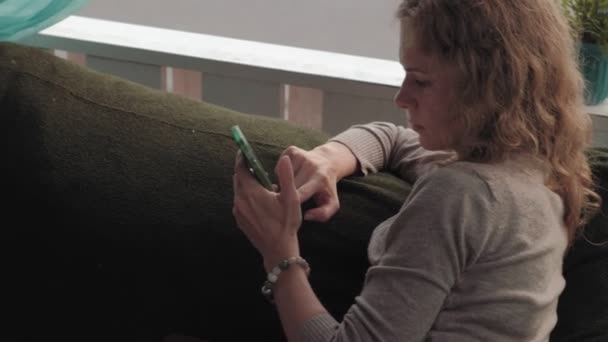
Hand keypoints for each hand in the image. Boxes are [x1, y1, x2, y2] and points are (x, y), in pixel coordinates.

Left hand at [232, 151, 301, 269]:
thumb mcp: (291, 198)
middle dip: (245, 171)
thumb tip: (284, 158)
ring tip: (262, 185)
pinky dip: (247, 197)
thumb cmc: (286, 224)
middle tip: (255, 165)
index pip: (240, 169)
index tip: (243, 150)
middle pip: (238, 179)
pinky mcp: (240, 220)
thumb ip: (287, 176)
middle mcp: (240, 200)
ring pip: (239, 191)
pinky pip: (240, 203)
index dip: (242, 158)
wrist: (278, 250)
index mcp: (251, 192)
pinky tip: (261, 201)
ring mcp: (238, 212)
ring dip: (247, 185)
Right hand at [280, 144, 346, 221]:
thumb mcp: (331, 202)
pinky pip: (279, 166)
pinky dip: (280, 172)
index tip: (283, 208)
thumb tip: (306, 216)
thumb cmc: (327, 187)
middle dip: (284, 194)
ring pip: (282, 175)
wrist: (328, 162)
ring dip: (283, 183)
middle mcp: (310, 165)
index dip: (290, 200)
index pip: (301, 192)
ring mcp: (301, 156)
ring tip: (292, 185)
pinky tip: (290, 174)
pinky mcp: (292, 150)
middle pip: (288, 184)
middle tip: (285, 200)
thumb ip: (323, 214)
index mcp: (320, 179)